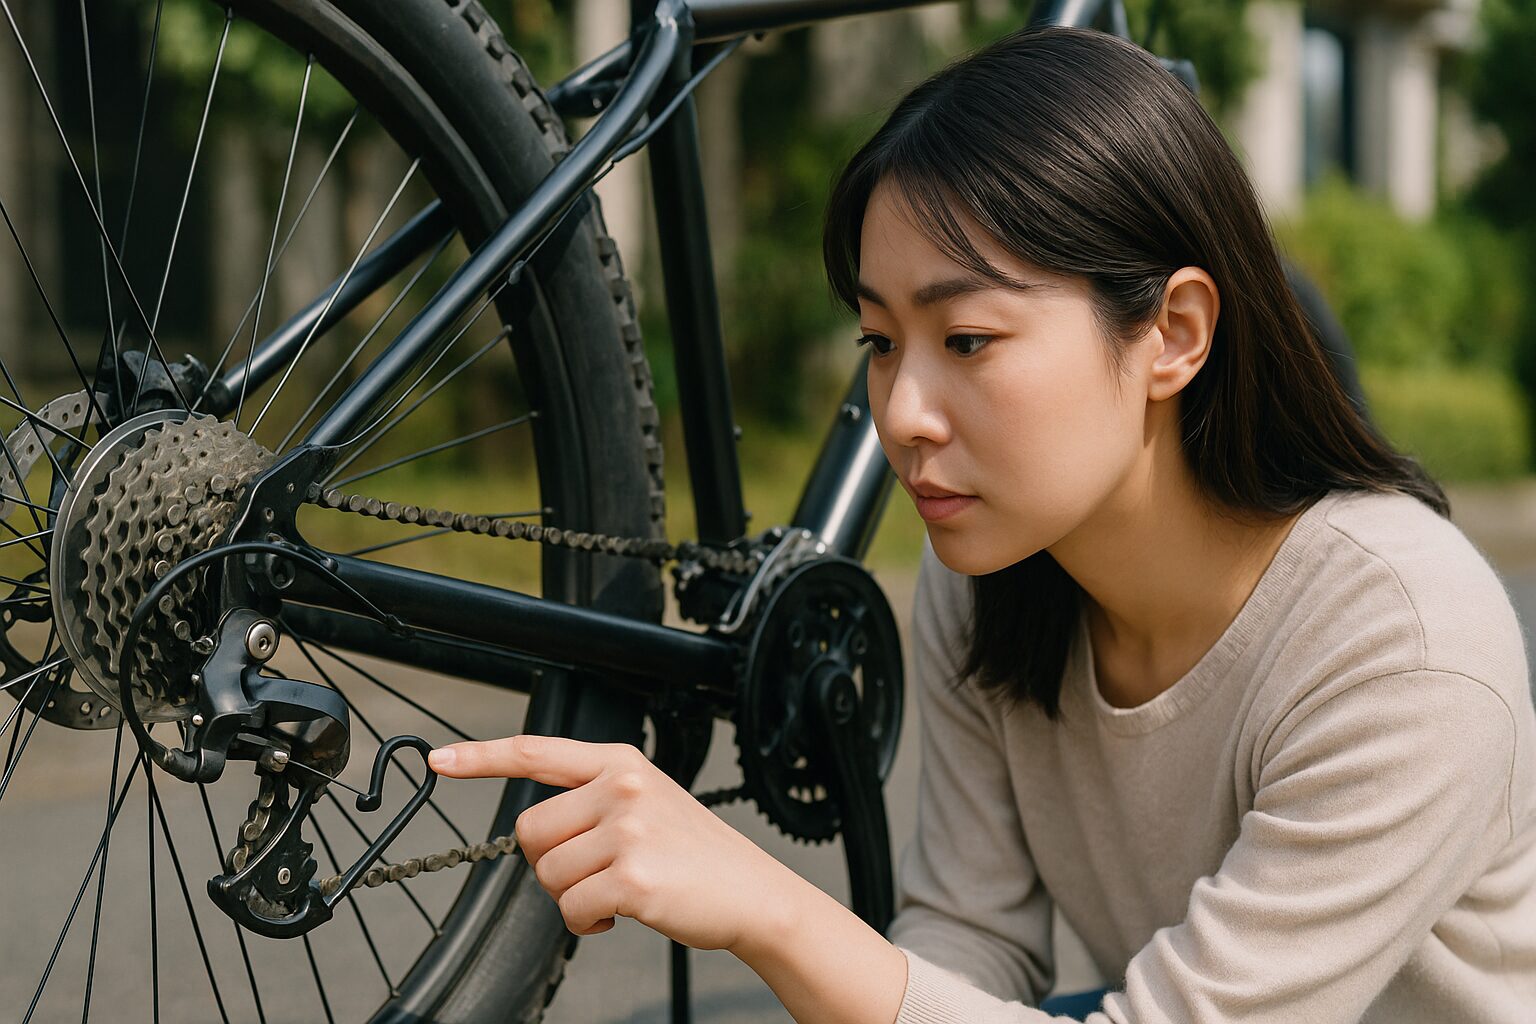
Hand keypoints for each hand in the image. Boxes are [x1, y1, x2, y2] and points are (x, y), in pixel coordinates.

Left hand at [427, 734, 804, 952]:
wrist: (752, 892)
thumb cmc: (695, 854)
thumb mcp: (649, 800)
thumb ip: (595, 796)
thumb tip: (535, 826)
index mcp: (620, 763)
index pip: (536, 751)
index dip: (482, 757)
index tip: (440, 760)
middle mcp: (622, 787)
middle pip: (530, 830)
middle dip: (549, 863)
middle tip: (590, 873)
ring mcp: (628, 829)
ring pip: (548, 874)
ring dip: (572, 898)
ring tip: (615, 893)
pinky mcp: (632, 876)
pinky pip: (572, 910)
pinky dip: (587, 925)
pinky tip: (619, 915)